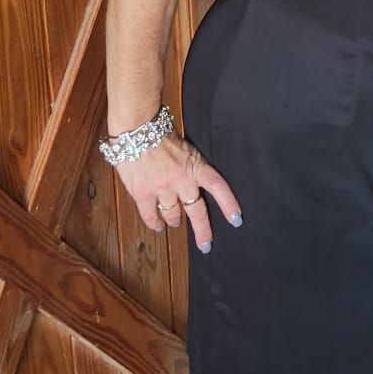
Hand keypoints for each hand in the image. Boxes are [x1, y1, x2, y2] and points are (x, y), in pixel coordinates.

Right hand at [113, 132, 241, 254]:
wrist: (136, 129)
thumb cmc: (159, 132)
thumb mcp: (184, 146)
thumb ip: (189, 164)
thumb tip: (193, 177)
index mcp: (195, 166)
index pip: (218, 187)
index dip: (228, 204)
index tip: (236, 219)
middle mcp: (182, 180)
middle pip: (197, 211)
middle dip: (203, 230)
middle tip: (206, 244)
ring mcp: (162, 188)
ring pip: (173, 214)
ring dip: (175, 221)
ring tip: (175, 224)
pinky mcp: (143, 193)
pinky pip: (150, 214)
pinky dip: (154, 223)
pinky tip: (158, 227)